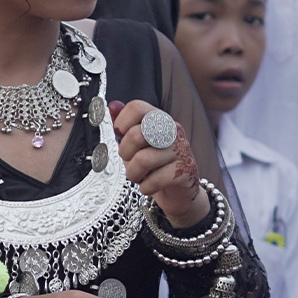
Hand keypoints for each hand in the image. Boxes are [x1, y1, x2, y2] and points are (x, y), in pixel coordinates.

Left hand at [112, 100, 206, 225]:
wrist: (178, 191)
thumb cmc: (153, 165)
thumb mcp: (134, 144)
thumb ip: (124, 125)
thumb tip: (112, 105)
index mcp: (159, 120)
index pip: (136, 107)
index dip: (121, 122)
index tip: (119, 136)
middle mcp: (173, 131)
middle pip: (136, 134)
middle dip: (124, 152)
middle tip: (129, 160)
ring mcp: (181, 151)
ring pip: (143, 160)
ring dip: (133, 173)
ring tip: (137, 175)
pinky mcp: (185, 171)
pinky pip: (155, 180)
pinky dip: (146, 187)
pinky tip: (149, 186)